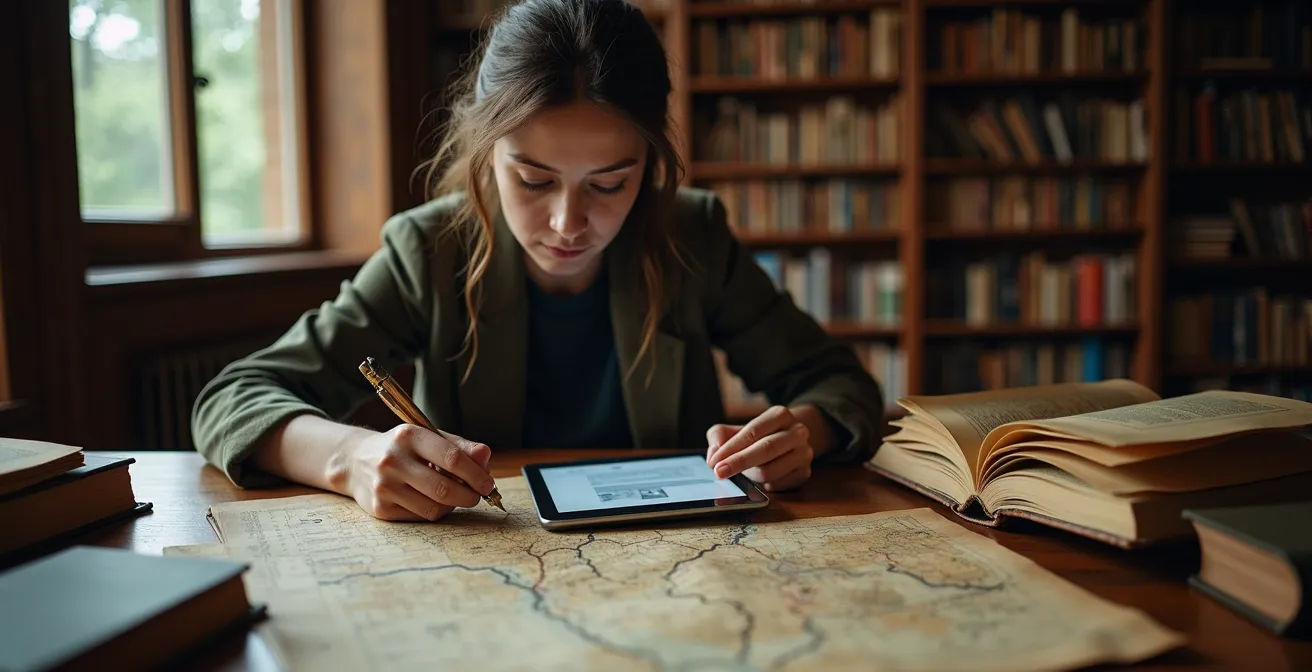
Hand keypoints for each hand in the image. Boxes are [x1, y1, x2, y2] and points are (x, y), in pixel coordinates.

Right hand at [346, 424, 495, 521]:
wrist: (355, 461)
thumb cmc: (402, 448)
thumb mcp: (428, 438)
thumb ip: (459, 447)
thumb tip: (485, 456)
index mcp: (408, 436)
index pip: (451, 458)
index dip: (475, 474)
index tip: (488, 483)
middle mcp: (392, 460)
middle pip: (444, 488)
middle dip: (469, 495)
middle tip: (477, 496)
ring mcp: (384, 486)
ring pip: (434, 507)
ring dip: (452, 505)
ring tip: (454, 496)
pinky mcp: (380, 508)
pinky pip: (420, 517)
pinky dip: (434, 511)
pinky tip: (432, 500)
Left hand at [705, 405, 813, 491]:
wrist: (787, 441)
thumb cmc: (756, 436)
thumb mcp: (735, 429)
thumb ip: (719, 436)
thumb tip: (713, 456)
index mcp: (780, 415)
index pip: (753, 432)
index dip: (732, 448)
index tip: (714, 462)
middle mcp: (797, 432)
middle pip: (766, 449)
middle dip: (739, 462)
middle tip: (719, 472)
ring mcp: (804, 453)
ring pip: (770, 472)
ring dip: (749, 475)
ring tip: (743, 472)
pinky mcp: (804, 473)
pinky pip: (776, 485)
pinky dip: (762, 485)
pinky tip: (759, 476)